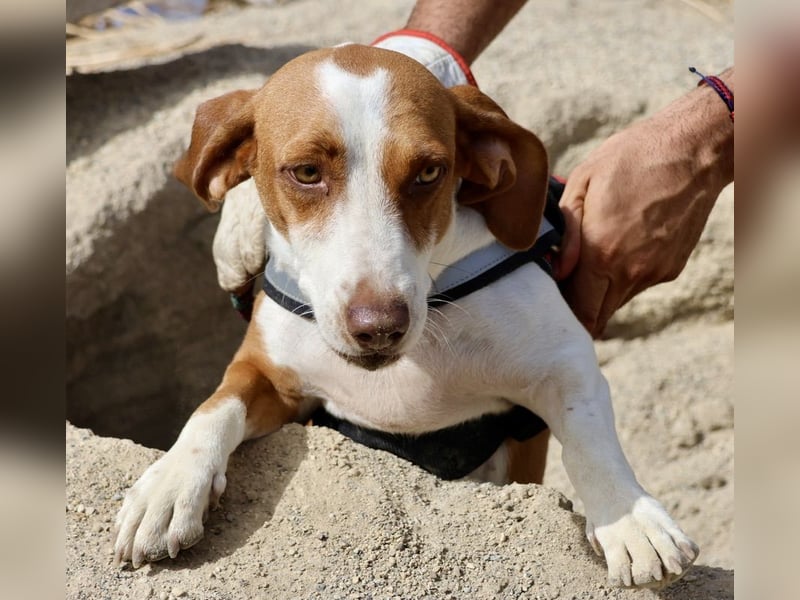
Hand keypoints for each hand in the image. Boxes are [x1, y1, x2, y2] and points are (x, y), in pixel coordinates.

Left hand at [556, 78, 732, 336]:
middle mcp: (631, 272)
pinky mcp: (672, 268)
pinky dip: (625, 275)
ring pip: (617, 301)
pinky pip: (638, 284)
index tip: (550, 299)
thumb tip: (557, 270)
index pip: (579, 312)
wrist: (692, 149)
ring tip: (595, 254)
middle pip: (597, 317)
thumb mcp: (583, 182)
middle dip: (578, 308)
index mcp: (603, 254)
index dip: (561, 312)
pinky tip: (624, 242)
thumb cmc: (631, 158)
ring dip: (601, 290)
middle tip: (565, 284)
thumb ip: (566, 233)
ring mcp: (655, 273)